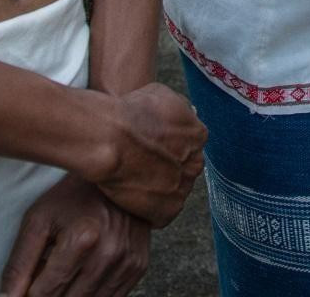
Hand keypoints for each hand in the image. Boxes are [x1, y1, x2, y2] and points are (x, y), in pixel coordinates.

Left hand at [1, 173, 150, 296]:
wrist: (119, 175)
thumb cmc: (73, 196)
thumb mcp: (38, 221)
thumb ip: (20, 264)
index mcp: (83, 239)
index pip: (45, 293)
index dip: (28, 296)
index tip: (25, 291)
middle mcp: (110, 253)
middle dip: (50, 295)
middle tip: (43, 281)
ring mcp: (127, 262)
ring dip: (70, 295)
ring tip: (62, 276)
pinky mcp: (138, 267)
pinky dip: (92, 294)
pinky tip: (82, 278)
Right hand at [93, 84, 206, 226]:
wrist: (111, 138)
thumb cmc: (131, 112)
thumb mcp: (162, 95)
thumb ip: (179, 108)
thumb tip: (189, 112)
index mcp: (198, 136)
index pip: (188, 145)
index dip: (166, 147)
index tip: (150, 148)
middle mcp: (196, 163)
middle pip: (183, 170)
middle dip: (166, 169)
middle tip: (140, 166)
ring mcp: (183, 189)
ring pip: (172, 192)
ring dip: (157, 190)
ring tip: (132, 182)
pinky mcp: (168, 211)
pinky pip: (161, 214)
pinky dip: (148, 210)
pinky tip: (131, 199)